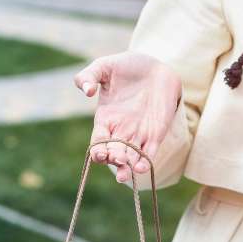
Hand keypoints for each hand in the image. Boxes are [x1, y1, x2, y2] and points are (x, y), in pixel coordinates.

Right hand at [74, 51, 181, 182]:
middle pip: (114, 153)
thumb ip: (89, 76)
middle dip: (113, 160)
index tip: (98, 153)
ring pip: (130, 158)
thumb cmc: (127, 66)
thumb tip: (86, 91)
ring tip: (125, 175)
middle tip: (115, 160)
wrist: (155, 66)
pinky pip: (149, 153)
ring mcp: (138, 134)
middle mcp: (120, 130)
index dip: (97, 149)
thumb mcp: (104, 66)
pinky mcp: (156, 134)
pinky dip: (145, 162)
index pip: (98, 140)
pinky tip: (141, 169)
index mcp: (105, 118)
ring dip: (127, 168)